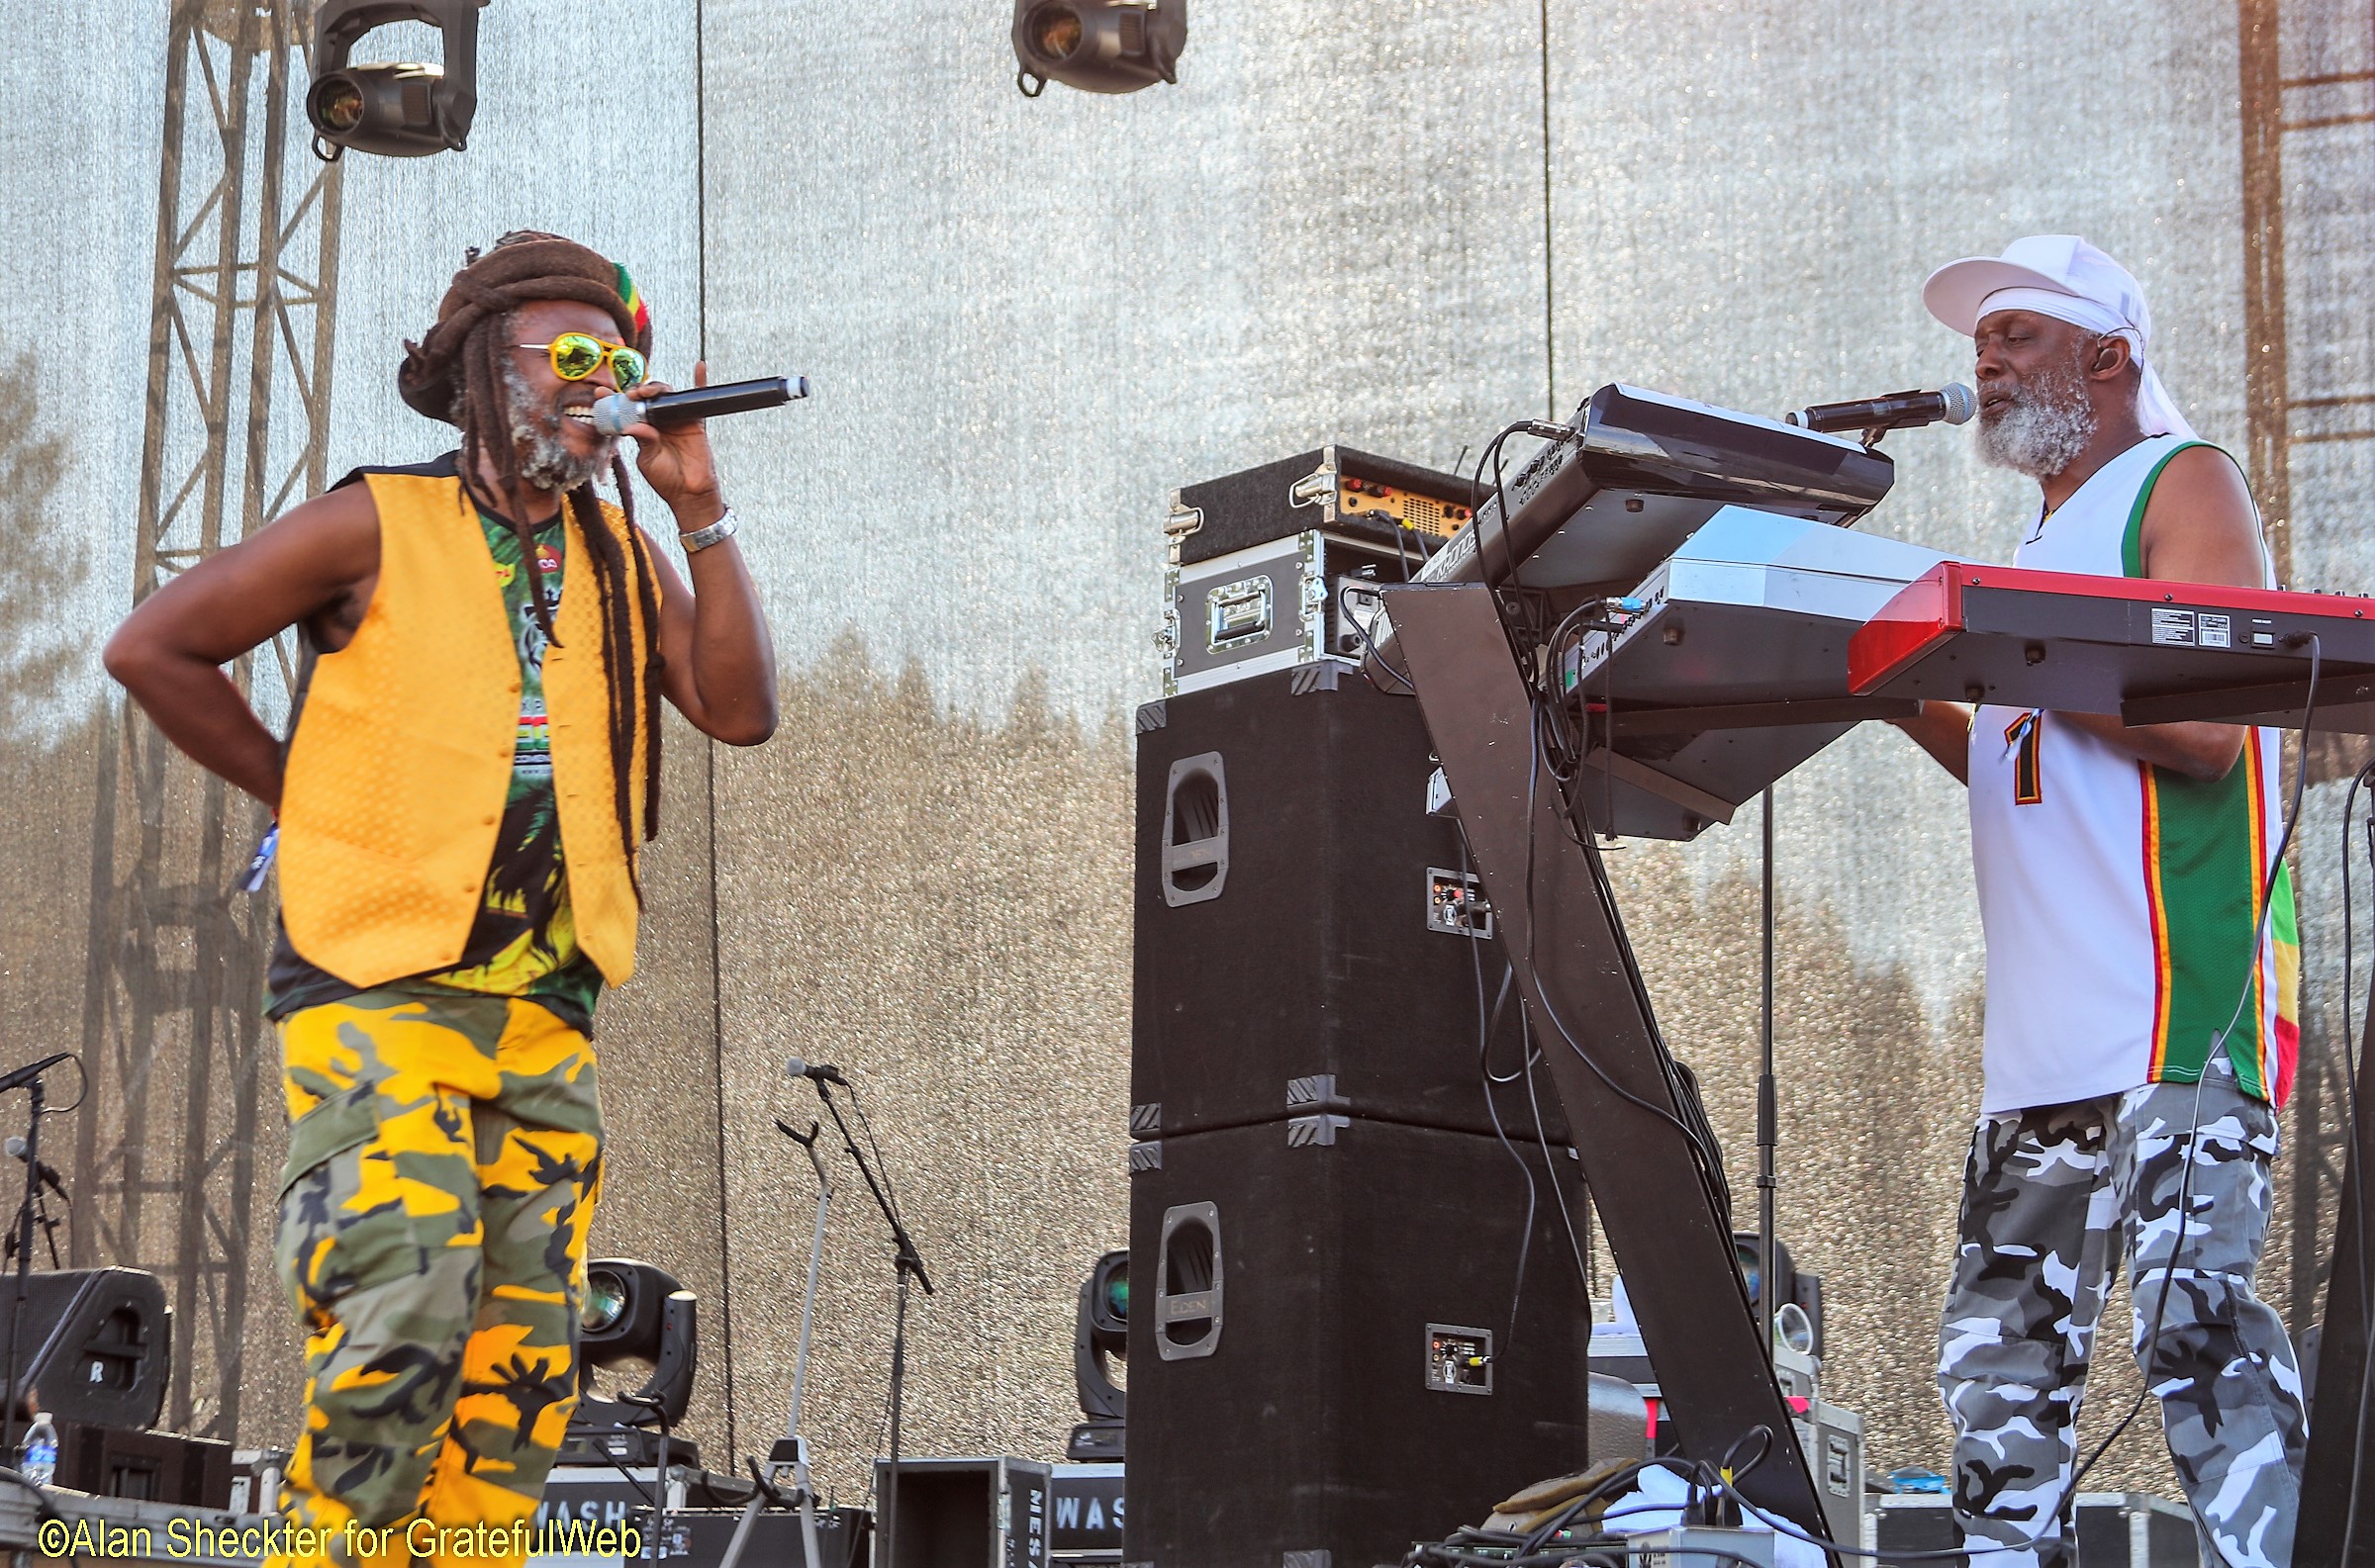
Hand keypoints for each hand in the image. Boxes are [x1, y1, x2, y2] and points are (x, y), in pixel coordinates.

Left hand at [623, 361, 723, 526]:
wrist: (689, 494)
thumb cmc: (666, 480)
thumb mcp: (647, 459)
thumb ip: (642, 440)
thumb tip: (635, 424)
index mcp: (642, 430)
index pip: (626, 409)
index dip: (614, 399)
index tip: (600, 393)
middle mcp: (659, 421)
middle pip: (646, 397)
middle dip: (635, 391)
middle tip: (629, 395)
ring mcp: (677, 420)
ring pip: (666, 395)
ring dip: (655, 388)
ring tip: (646, 392)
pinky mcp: (695, 422)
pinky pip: (698, 399)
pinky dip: (700, 381)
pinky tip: (699, 366)